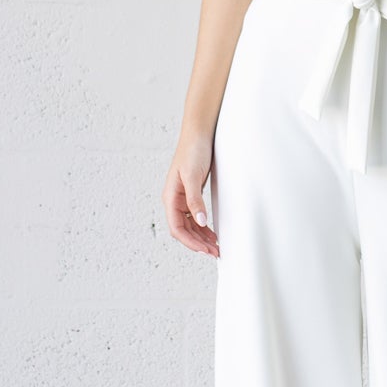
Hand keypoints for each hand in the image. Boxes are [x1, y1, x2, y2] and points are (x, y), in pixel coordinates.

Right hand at [164, 137, 218, 256]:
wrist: (198, 134)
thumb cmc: (193, 151)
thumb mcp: (192, 176)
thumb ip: (195, 200)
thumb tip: (199, 221)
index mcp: (170, 197)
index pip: (177, 228)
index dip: (190, 242)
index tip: (205, 249)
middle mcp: (174, 200)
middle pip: (183, 230)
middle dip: (198, 243)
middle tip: (215, 252)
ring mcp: (182, 198)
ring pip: (189, 226)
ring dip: (201, 237)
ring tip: (216, 246)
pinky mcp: (191, 195)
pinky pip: (195, 217)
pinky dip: (203, 227)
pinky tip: (212, 233)